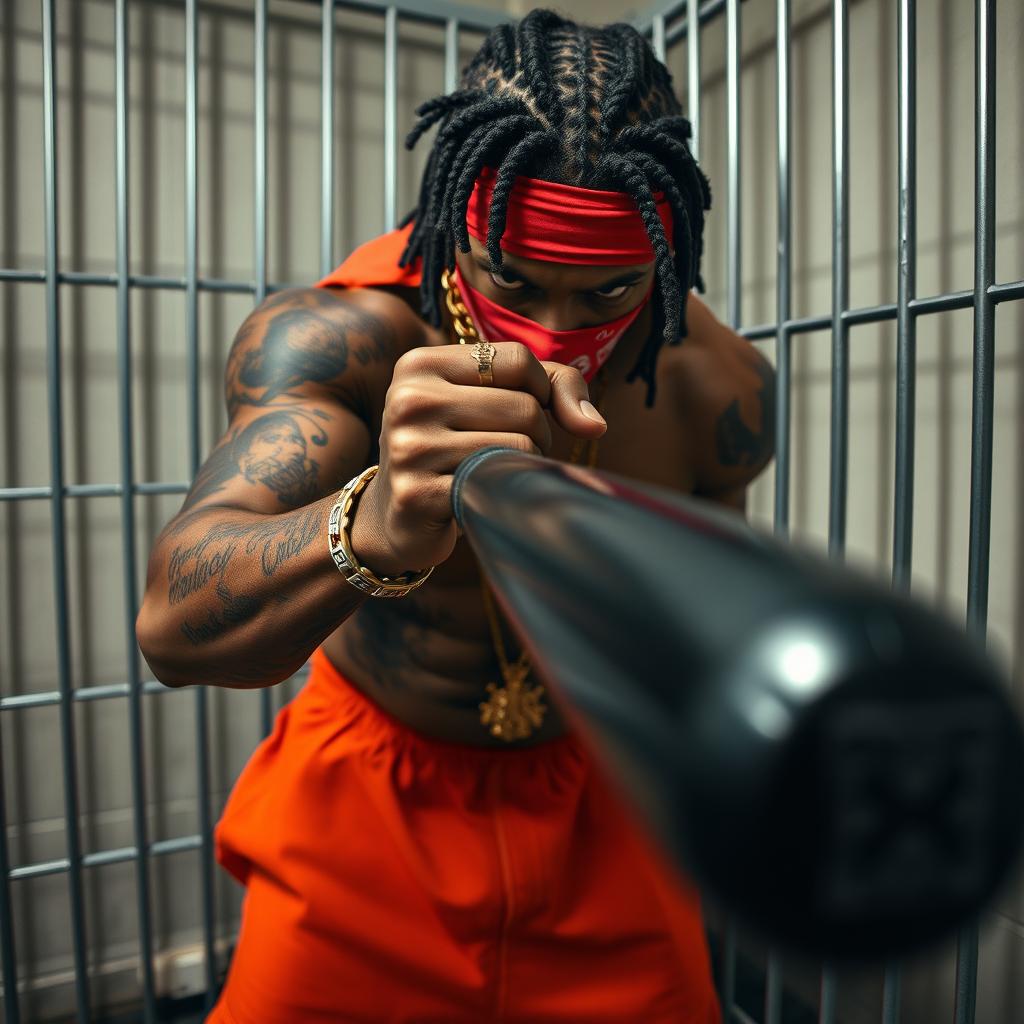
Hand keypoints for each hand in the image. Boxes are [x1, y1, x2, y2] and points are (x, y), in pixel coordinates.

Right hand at [349, 342, 607, 574]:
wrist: (395, 516)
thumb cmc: (454, 448)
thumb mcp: (490, 399)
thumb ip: (553, 387)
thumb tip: (595, 425)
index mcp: (420, 364)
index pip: (518, 359)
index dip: (540, 390)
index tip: (522, 413)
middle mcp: (409, 398)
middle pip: (524, 406)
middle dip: (535, 434)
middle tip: (504, 453)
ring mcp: (410, 446)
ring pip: (519, 445)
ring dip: (523, 466)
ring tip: (491, 474)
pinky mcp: (418, 493)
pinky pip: (499, 483)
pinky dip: (504, 493)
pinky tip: (478, 498)